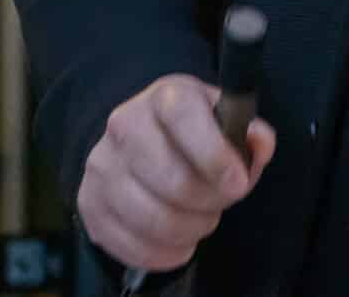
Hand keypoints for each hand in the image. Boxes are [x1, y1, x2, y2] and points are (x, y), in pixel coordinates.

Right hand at [80, 74, 276, 274]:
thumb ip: (251, 133)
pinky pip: (130, 244)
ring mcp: (101, 166)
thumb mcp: (227, 120)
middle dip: (210, 201)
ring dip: (190, 228)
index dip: (215, 156)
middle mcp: (125, 125)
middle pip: (173, 180)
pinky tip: (180, 241)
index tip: (238, 183)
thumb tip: (260, 143)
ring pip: (152, 218)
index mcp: (166, 96)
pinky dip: (164, 252)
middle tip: (223, 201)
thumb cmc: (195, 133)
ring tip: (203, 219)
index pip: (185, 119)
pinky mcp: (88, 203)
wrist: (144, 140)